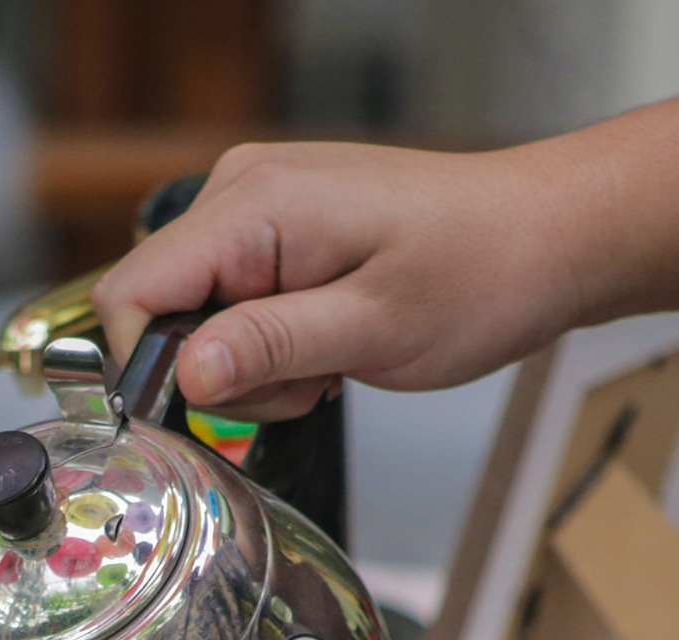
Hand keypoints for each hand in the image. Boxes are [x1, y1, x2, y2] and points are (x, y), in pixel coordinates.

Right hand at [91, 140, 587, 420]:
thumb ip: (270, 346)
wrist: (545, 238)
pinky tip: (327, 344)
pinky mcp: (276, 232)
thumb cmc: (483, 271)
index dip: (153, 366)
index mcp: (255, 206)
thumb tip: (185, 373)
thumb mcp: (375, 326)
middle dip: (220, 371)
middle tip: (305, 381)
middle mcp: (242, 193)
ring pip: (196, 317)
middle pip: (160, 310)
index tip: (216, 407)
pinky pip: (231, 305)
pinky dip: (270, 344)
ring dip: (252, 365)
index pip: (132, 292)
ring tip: (329, 360)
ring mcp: (257, 209)